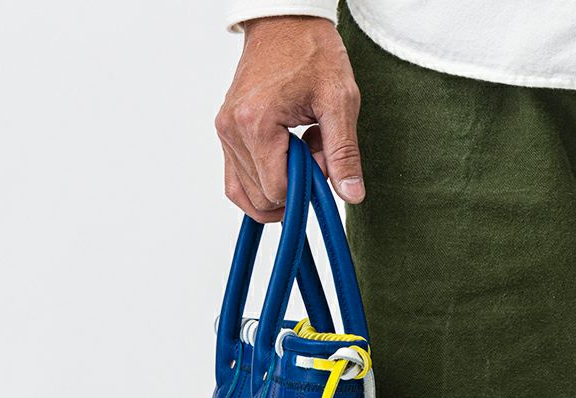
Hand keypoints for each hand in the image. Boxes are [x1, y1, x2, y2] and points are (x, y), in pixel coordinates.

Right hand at [215, 16, 363, 221]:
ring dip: (278, 184)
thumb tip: (351, 194)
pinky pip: (236, 182)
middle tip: (312, 152)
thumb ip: (344, 152)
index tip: (322, 157)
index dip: (306, 184)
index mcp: (256, 124)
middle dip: (292, 187)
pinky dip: (261, 184)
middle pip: (261, 197)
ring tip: (298, 150)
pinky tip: (283, 163)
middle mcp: (232, 132)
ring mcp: (224, 134)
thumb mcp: (340, 101)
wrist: (286, 22)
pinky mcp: (225, 134)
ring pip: (247, 194)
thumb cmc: (311, 52)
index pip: (277, 190)